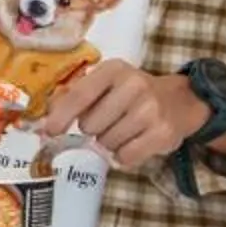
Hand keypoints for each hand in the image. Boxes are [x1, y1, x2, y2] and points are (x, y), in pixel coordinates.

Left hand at [43, 60, 203, 166]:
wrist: (181, 101)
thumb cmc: (133, 93)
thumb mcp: (107, 83)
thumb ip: (76, 95)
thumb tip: (45, 119)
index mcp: (114, 69)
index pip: (80, 94)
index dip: (61, 115)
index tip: (49, 131)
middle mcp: (133, 86)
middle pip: (90, 125)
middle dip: (92, 129)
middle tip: (108, 121)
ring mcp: (150, 110)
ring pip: (106, 143)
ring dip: (108, 142)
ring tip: (124, 129)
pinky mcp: (162, 134)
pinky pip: (125, 157)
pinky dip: (124, 155)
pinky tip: (134, 142)